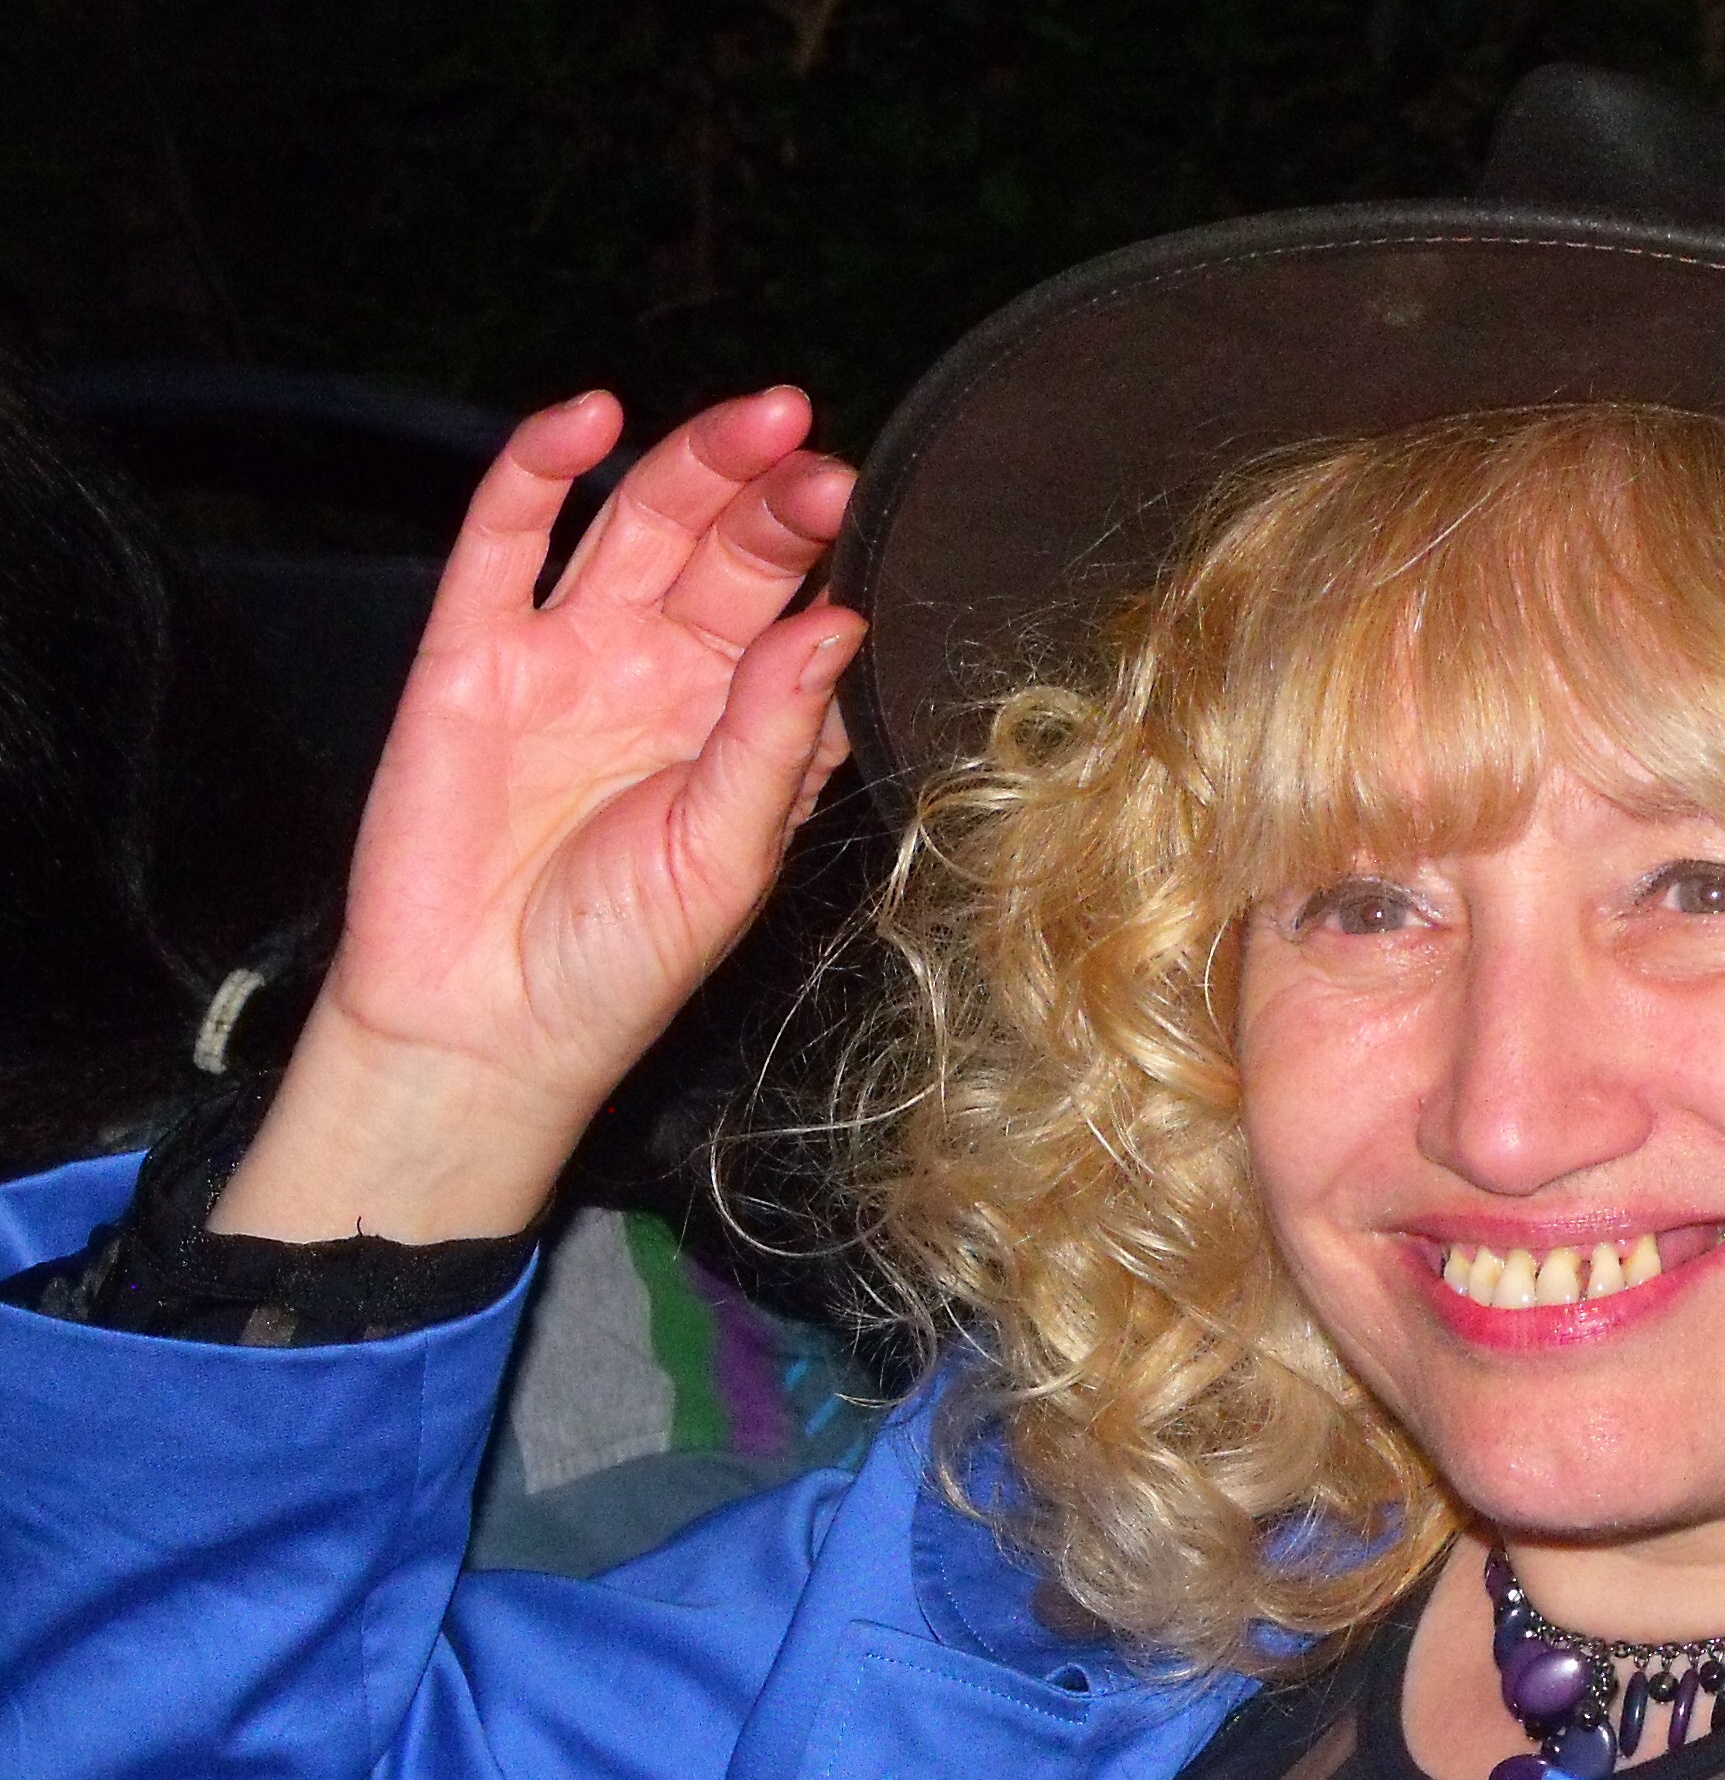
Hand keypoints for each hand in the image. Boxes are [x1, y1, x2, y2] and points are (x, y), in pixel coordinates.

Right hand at [214, 387, 862, 1241]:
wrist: (484, 1023)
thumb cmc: (618, 961)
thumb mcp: (726, 853)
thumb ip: (776, 733)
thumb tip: (840, 622)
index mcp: (741, 726)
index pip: (797, 613)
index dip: (830, 558)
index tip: (865, 509)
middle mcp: (660, 674)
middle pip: (726, 552)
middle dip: (775, 496)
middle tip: (816, 455)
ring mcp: (568, 653)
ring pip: (635, 523)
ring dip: (693, 463)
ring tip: (756, 421)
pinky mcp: (471, 652)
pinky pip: (502, 538)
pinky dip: (536, 469)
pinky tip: (585, 421)